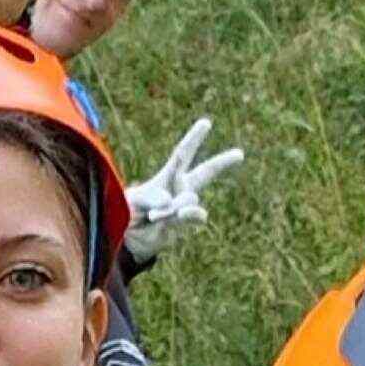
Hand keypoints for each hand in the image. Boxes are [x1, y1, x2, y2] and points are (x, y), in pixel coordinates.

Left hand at [121, 119, 245, 268]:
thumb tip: (172, 201)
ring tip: (154, 216)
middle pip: (205, 173)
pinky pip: (193, 216)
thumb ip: (151, 197)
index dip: (195, 139)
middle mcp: (179, 190)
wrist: (125, 242)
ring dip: (174, 205)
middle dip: (222, 163)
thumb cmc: (124, 214)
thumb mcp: (130, 200)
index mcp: (166, 178)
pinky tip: (173, 216)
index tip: (207, 123)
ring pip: (190, 198)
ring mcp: (183, 207)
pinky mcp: (183, 225)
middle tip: (240, 154)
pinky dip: (184, 215)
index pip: (183, 154)